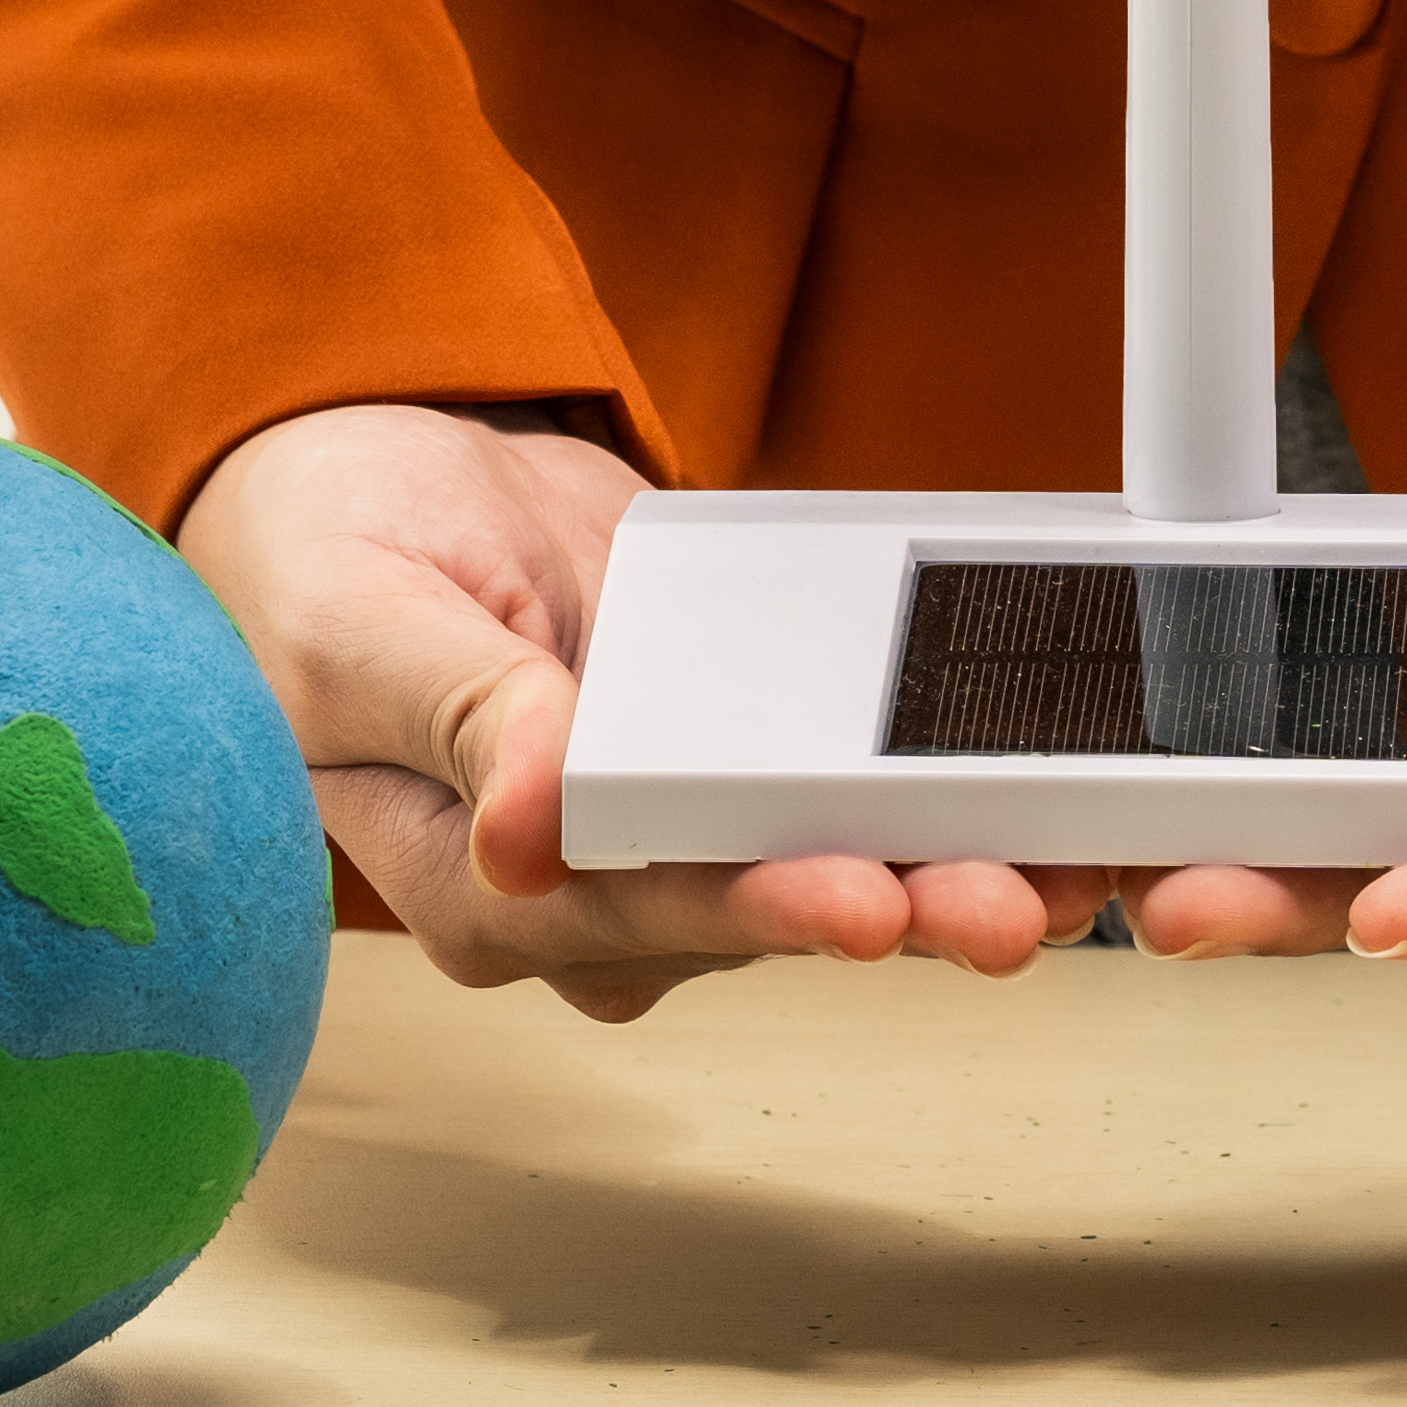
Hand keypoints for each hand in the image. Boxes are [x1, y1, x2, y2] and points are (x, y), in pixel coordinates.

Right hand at [177, 402, 1111, 1018]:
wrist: (375, 490)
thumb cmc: (324, 566)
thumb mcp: (361, 623)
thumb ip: (462, 715)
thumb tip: (531, 826)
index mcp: (484, 887)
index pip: (644, 915)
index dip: (763, 910)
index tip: (863, 899)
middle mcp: (592, 895)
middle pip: (768, 911)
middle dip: (904, 907)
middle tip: (1020, 904)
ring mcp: (674, 838)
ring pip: (835, 862)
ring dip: (955, 860)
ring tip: (1081, 851)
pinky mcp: (739, 769)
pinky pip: (850, 783)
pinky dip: (949, 781)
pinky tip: (1052, 778)